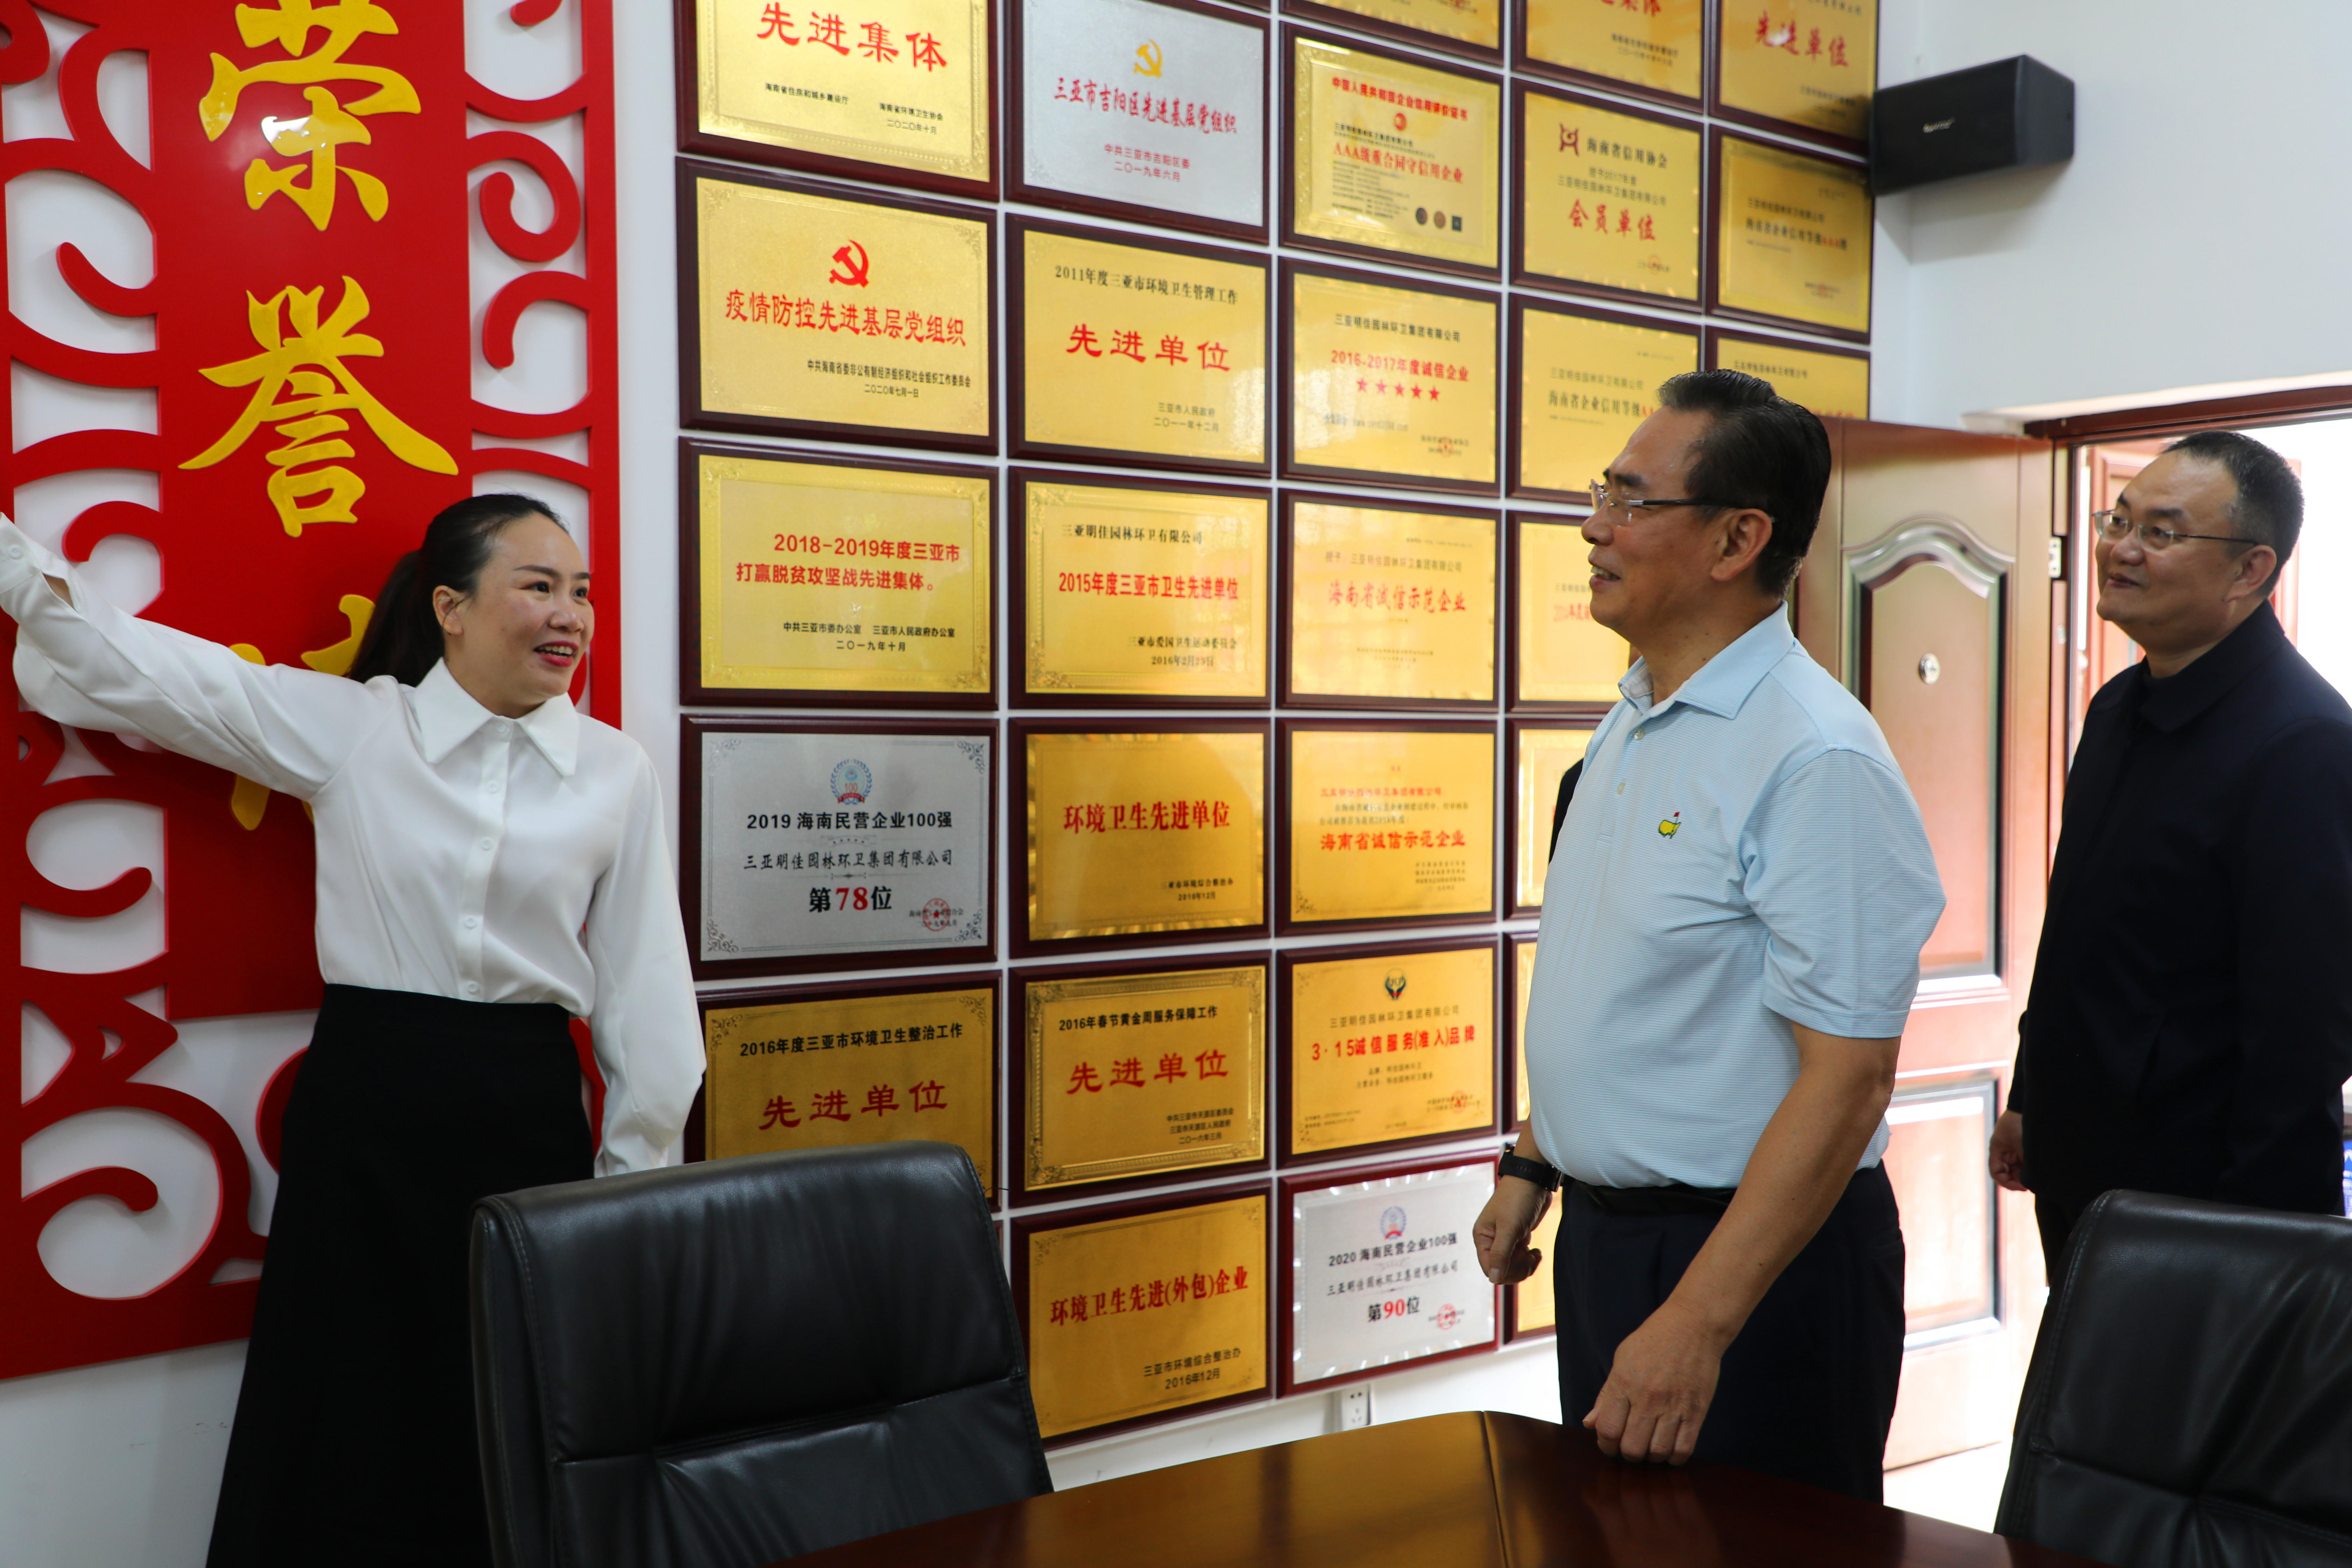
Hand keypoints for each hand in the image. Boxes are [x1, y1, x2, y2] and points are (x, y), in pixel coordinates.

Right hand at [1472, 1176, 1548, 1285]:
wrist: (1534, 1181)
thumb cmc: (1518, 1200)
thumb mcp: (1509, 1228)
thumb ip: (1500, 1254)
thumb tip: (1493, 1279)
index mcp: (1482, 1237)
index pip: (1489, 1268)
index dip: (1505, 1272)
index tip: (1521, 1263)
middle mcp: (1491, 1240)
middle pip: (1501, 1269)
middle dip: (1518, 1268)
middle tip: (1530, 1258)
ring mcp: (1505, 1239)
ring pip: (1513, 1266)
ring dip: (1526, 1265)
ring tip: (1535, 1255)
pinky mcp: (1517, 1237)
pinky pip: (1521, 1258)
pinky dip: (1530, 1259)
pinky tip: (1536, 1251)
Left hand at [1583, 1301, 1724, 1465]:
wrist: (1692, 1326)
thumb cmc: (1654, 1340)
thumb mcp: (1621, 1359)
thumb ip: (1605, 1395)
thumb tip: (1590, 1423)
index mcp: (1624, 1383)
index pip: (1608, 1430)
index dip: (1605, 1445)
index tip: (1609, 1444)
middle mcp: (1647, 1398)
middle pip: (1632, 1448)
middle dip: (1627, 1454)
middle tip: (1630, 1446)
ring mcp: (1674, 1406)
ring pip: (1657, 1452)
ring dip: (1650, 1457)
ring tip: (1649, 1446)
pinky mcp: (1696, 1411)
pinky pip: (1683, 1449)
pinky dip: (1673, 1457)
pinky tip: (1668, 1448)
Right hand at [1988, 1110, 2027, 1192]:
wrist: (2025, 1106)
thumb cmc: (2019, 1123)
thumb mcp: (2021, 1144)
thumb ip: (2024, 1161)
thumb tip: (2030, 1178)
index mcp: (1997, 1150)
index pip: (1996, 1173)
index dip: (2006, 1183)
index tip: (2021, 1187)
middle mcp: (2003, 1152)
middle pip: (2006, 1173)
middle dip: (2016, 1180)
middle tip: (2030, 1185)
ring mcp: (2013, 1150)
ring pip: (2016, 1169)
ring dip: (2023, 1175)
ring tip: (2035, 1179)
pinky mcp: (2022, 1148)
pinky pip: (2023, 1163)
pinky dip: (2028, 1169)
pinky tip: (2037, 1172)